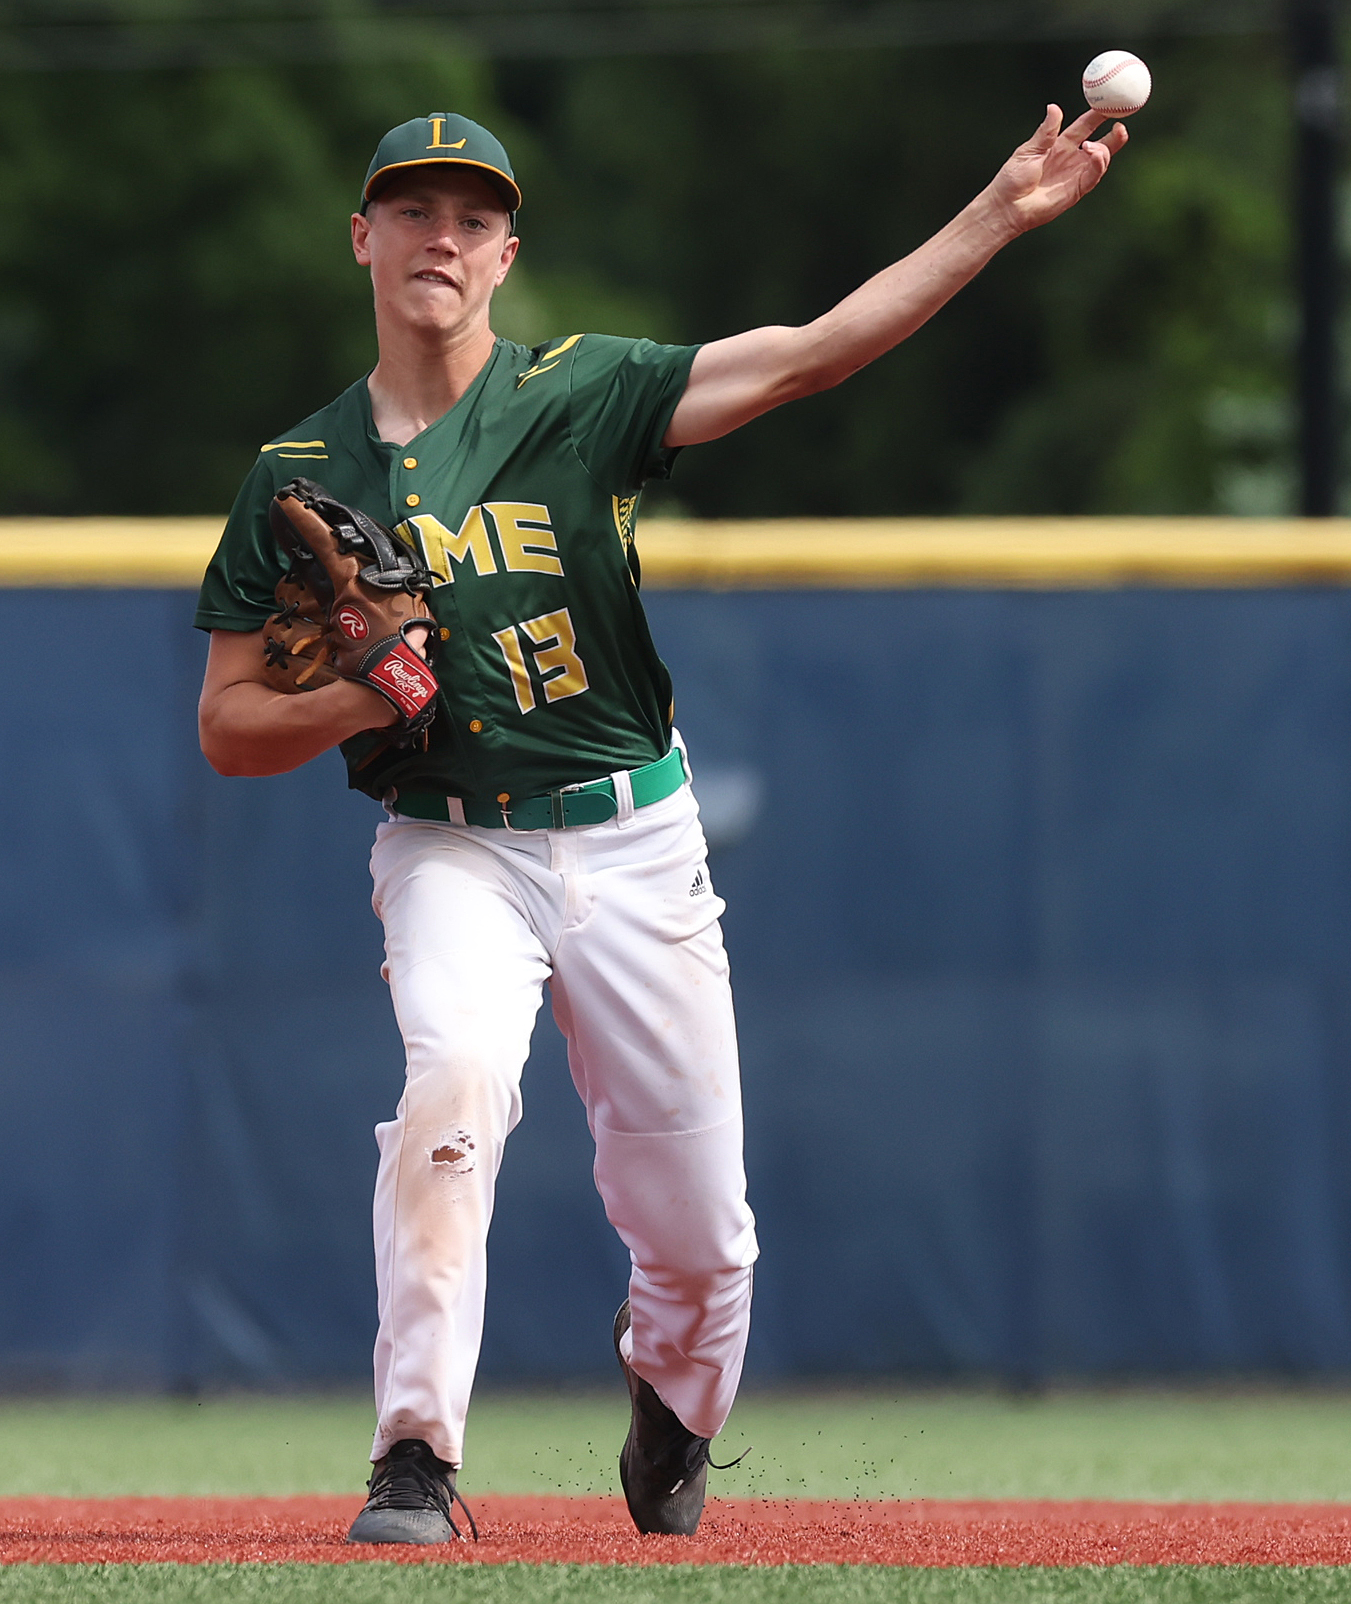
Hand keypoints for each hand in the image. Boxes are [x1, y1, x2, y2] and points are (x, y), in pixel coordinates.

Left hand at [988, 104, 1127, 234]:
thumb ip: (1046, 131)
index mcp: (1060, 145)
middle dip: (1115, 133)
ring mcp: (1075, 175)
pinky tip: (1094, 154)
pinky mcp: (1076, 191)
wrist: (1006, 206)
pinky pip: (1094, 176)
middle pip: (1101, 142)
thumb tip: (1054, 107)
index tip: (1111, 101)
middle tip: (1123, 120)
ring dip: (1104, 149)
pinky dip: (1098, 164)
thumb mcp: (1029, 149)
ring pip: (1101, 159)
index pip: (1085, 126)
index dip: (1099, 114)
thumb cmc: (1012, 178)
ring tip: (1093, 146)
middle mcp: (1072, 159)